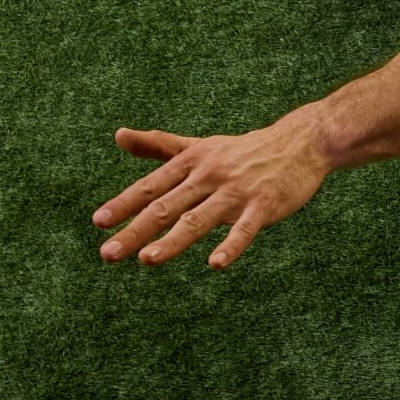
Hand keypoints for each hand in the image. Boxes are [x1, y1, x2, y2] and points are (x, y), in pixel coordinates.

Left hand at [92, 113, 332, 267]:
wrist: (301, 142)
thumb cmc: (244, 150)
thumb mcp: (200, 145)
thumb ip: (159, 145)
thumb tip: (117, 135)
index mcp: (192, 162)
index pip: (152, 186)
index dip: (124, 204)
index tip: (98, 222)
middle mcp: (210, 175)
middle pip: (167, 205)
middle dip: (136, 230)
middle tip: (108, 254)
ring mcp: (237, 191)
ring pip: (199, 218)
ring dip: (173, 240)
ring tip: (147, 260)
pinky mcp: (264, 205)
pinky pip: (245, 229)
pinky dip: (230, 245)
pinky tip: (215, 264)